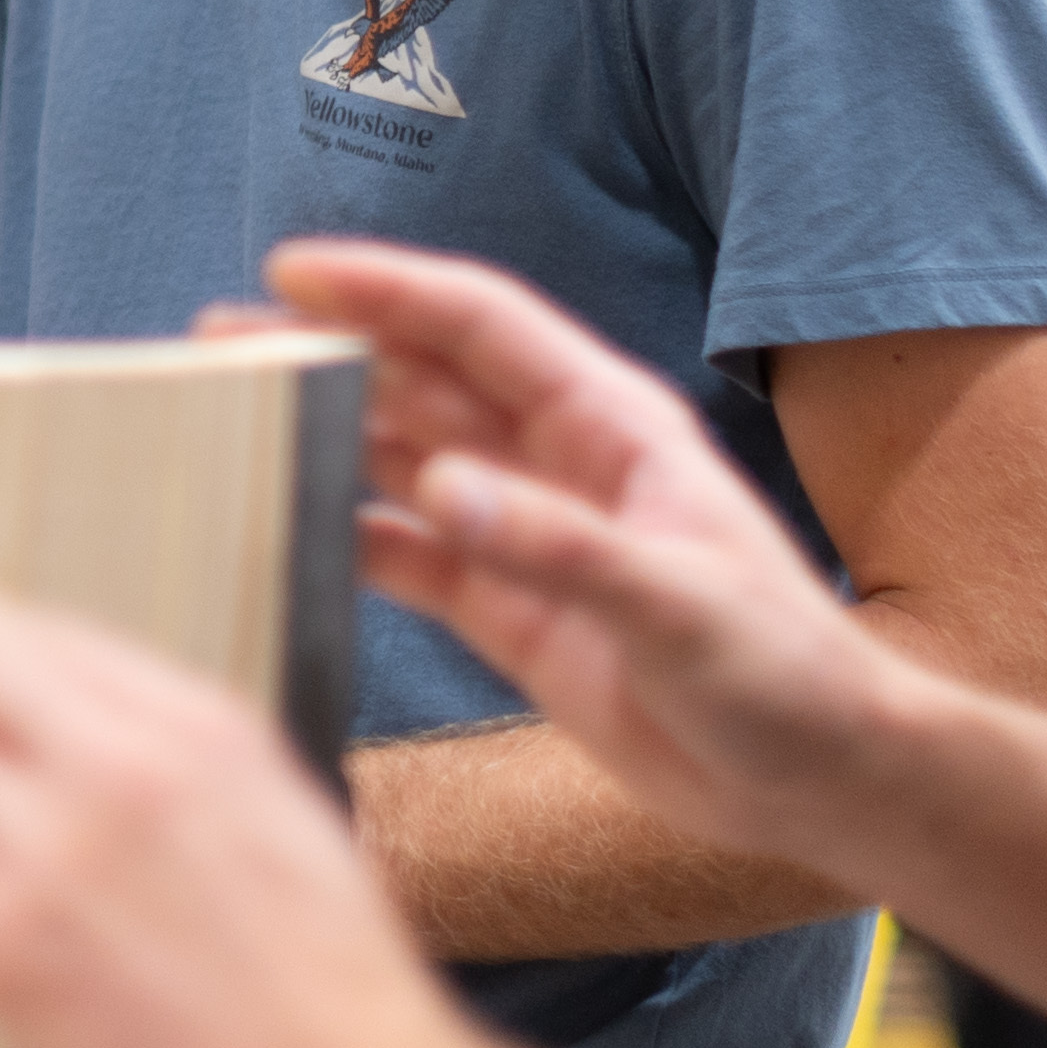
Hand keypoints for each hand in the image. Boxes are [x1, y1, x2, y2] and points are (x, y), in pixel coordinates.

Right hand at [260, 239, 928, 866]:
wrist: (820, 777)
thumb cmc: (783, 674)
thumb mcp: (676, 604)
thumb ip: (557, 548)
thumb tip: (442, 493)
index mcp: (612, 426)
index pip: (480, 327)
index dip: (388, 290)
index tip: (295, 270)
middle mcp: (562, 464)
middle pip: (427, 383)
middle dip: (331, 348)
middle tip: (226, 333)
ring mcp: (533, 535)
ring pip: (409, 460)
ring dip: (330, 431)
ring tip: (233, 411)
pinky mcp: (516, 611)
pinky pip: (416, 556)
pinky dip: (356, 538)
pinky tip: (295, 528)